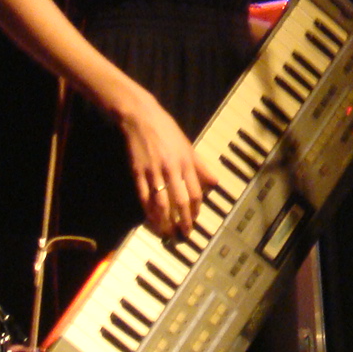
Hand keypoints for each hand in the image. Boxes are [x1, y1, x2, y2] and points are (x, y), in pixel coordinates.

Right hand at [114, 91, 216, 237]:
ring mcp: (153, 172)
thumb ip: (200, 166)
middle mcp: (171, 169)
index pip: (195, 192)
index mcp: (186, 162)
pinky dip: (148, 211)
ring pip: (161, 203)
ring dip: (165, 220)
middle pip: (180, 201)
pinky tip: (152, 220)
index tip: (194, 219)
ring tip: (168, 232)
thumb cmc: (166, 130)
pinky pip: (144, 197)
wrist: (141, 118)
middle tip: (184, 234)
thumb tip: (215, 182)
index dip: (195, 209)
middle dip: (183, 220)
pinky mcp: (137, 173)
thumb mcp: (188, 146)